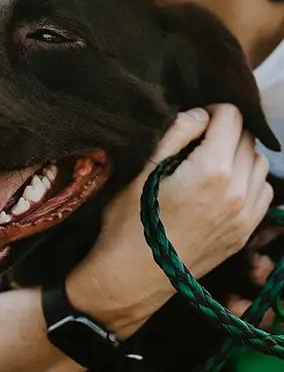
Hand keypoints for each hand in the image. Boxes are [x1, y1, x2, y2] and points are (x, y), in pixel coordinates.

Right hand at [66, 104, 273, 336]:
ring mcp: (245, 215)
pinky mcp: (244, 232)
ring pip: (259, 165)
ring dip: (240, 155)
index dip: (213, 111)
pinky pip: (262, 192)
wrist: (133, 277)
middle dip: (226, 132)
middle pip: (248, 140)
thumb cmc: (128, 223)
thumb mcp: (141, 172)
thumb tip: (199, 114)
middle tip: (198, 140)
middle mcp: (237, 191)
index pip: (232, 118)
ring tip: (210, 162)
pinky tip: (222, 186)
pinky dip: (248, 181)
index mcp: (211, 171)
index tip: (195, 120)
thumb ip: (174, 136)